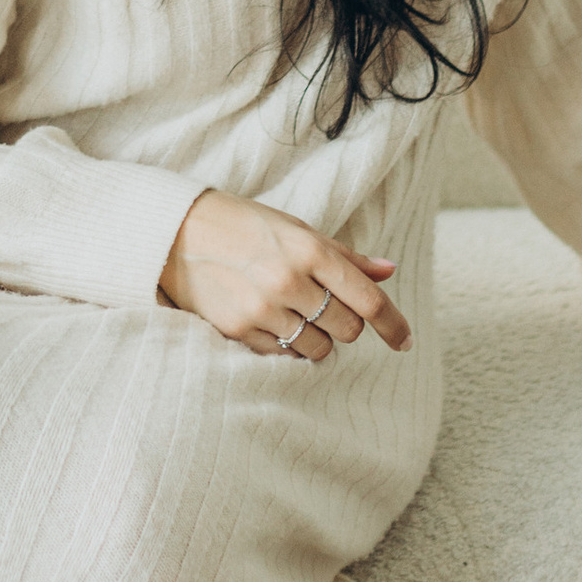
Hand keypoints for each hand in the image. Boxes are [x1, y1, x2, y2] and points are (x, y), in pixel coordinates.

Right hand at [159, 193, 411, 364]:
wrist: (177, 233)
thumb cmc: (244, 226)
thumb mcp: (296, 229)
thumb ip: (344, 256)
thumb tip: (389, 270)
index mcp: (310, 249)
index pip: (367, 298)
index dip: (393, 324)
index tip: (404, 342)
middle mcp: (289, 279)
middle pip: (347, 329)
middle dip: (344, 324)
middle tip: (323, 308)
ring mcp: (263, 307)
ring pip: (318, 348)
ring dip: (315, 338)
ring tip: (291, 313)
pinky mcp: (238, 329)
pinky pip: (282, 355)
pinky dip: (284, 344)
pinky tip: (268, 319)